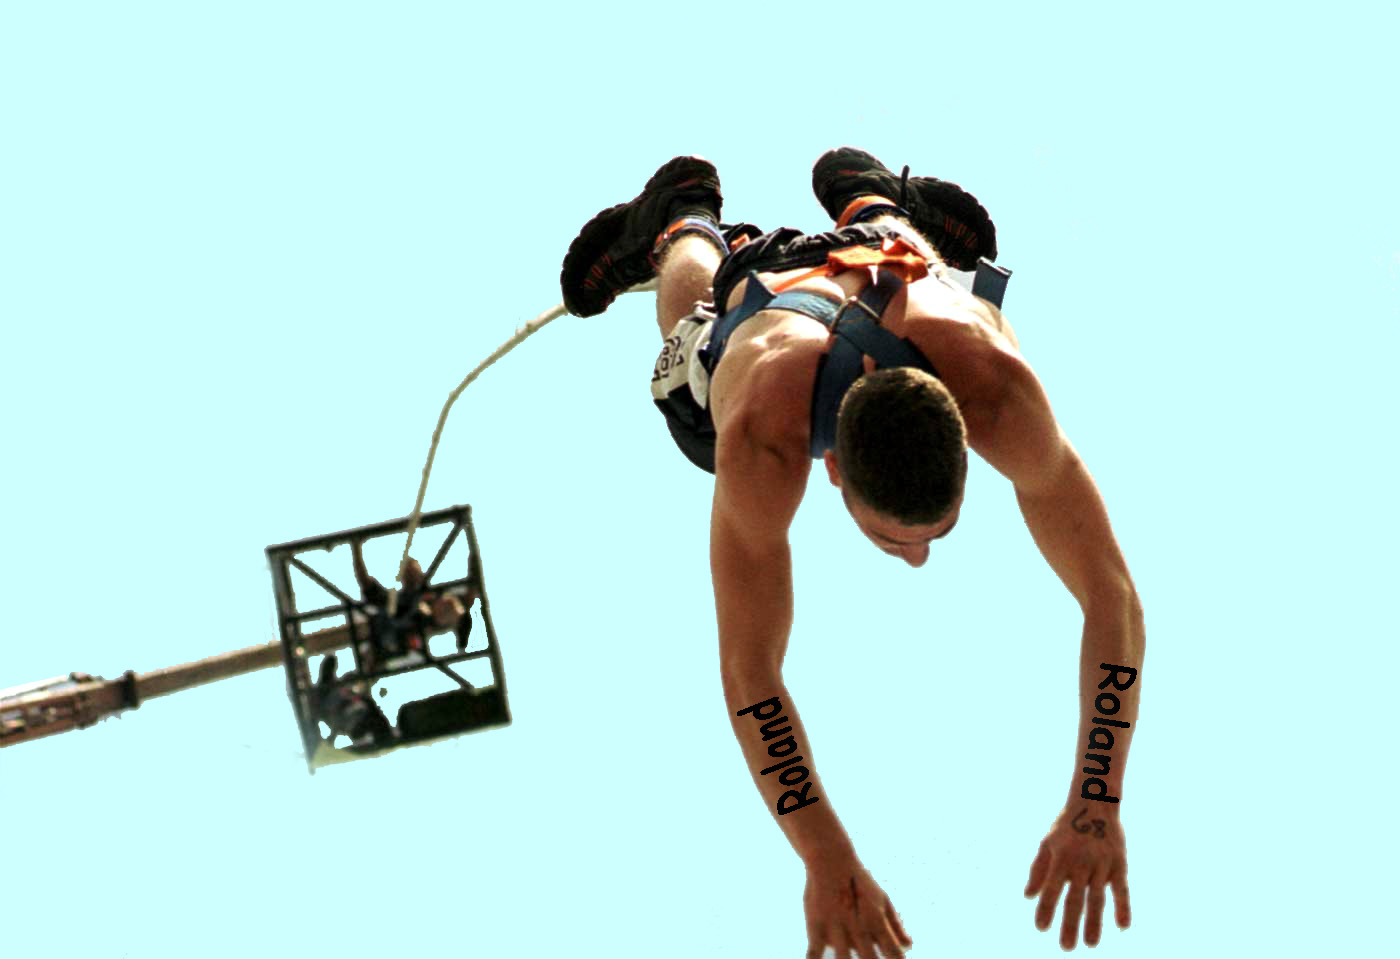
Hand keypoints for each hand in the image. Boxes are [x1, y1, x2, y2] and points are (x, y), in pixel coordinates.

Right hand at [803, 856, 912, 958]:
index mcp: (877, 922)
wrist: (832, 861)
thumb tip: (910, 946)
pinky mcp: (817, 927)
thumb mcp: (883, 900)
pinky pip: (815, 952)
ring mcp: (838, 929)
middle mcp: (859, 929)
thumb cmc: (860, 882)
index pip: (894, 952)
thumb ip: (896, 925)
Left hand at [1024, 805, 1130, 948]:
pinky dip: (1123, 907)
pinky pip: (1122, 889)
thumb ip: (1038, 869)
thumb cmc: (1066, 827)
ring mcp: (1101, 864)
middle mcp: (1081, 863)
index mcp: (1060, 858)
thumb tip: (1028, 896)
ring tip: (1090, 944)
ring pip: (1097, 898)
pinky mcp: (1119, 864)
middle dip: (1069, 924)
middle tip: (1066, 948)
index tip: (1040, 928)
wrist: (1094, 803)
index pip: (1051, 888)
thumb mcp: (1047, 843)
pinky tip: (1122, 926)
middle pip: (1075, 899)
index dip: (1046, 908)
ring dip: (1094, 922)